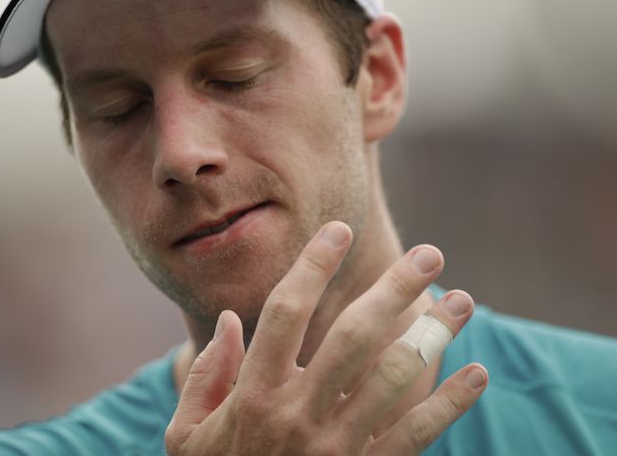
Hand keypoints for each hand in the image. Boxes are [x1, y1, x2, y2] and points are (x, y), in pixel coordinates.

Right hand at [165, 221, 486, 454]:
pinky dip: (451, 404)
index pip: (285, 312)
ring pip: (395, 379)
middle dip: (394, 287)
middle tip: (429, 253)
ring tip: (461, 301)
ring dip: (433, 335)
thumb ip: (205, 375)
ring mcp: (337, 448)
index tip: (339, 230)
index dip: (313, 265)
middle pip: (354, 336)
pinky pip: (416, 436)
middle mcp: (298, 415)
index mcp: (253, 394)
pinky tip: (477, 372)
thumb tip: (230, 319)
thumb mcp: (187, 434)